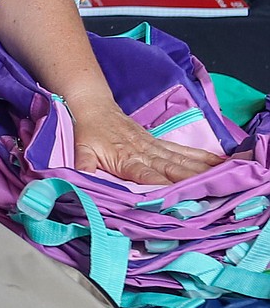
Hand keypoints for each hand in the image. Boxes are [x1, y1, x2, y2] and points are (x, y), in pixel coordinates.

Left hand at [69, 92, 220, 184]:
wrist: (93, 106)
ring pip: (183, 160)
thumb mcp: (81, 152)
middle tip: (218, 193)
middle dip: (195, 182)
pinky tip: (220, 163)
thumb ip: (83, 169)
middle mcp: (146, 153)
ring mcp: (155, 147)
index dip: (165, 188)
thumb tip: (79, 185)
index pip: (149, 176)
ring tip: (228, 179)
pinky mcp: (160, 143)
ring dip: (205, 171)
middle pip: (174, 170)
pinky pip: (184, 151)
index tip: (181, 201)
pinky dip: (202, 157)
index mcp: (128, 159)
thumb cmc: (88, 132)